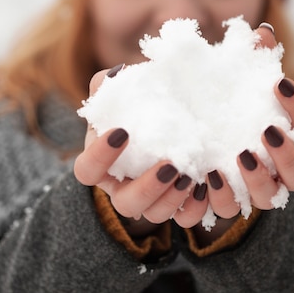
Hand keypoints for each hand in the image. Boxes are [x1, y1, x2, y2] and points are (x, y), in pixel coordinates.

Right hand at [74, 69, 201, 236]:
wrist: (173, 119)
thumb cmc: (140, 105)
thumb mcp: (125, 92)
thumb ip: (112, 84)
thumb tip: (116, 74)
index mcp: (102, 163)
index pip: (87, 170)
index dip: (100, 156)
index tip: (122, 132)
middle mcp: (123, 188)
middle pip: (125, 203)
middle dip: (147, 187)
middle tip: (169, 164)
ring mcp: (150, 201)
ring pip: (155, 216)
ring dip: (172, 198)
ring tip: (190, 174)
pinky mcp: (178, 205)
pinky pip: (185, 218)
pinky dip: (195, 207)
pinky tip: (206, 184)